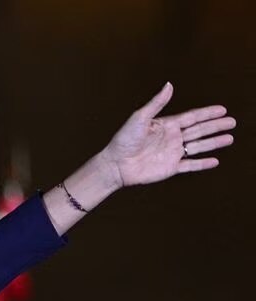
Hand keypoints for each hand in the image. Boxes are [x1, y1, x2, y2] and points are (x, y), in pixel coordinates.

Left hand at [101, 82, 234, 187]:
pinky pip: (190, 165)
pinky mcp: (170, 168)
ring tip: (230, 138)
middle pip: (199, 130)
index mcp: (166, 125)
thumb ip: (157, 103)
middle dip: (216, 126)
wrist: (116, 165)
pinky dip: (202, 164)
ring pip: (198, 146)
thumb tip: (169, 84)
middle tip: (233, 122)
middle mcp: (171, 138)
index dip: (207, 114)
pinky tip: (215, 161)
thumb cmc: (124, 140)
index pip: (192, 117)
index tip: (223, 109)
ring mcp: (172, 153)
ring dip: (214, 143)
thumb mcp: (140, 118)